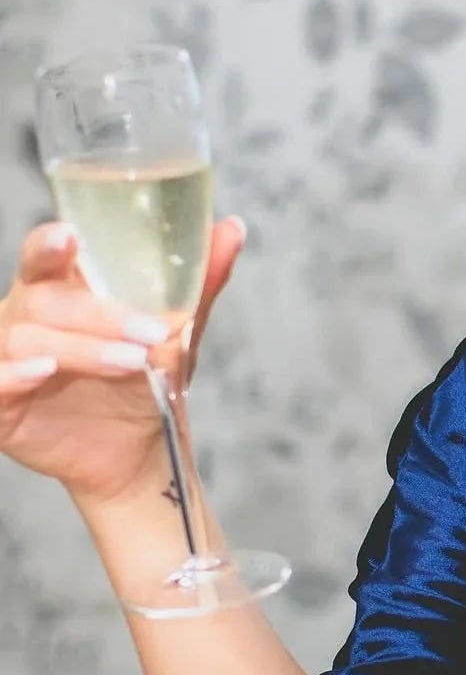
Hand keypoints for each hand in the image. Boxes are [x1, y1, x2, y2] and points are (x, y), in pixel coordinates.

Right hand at [0, 216, 245, 504]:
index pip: (44, 254)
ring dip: (82, 348)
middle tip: (152, 334)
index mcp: (62, 288)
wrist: (140, 447)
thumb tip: (233, 227)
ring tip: (132, 362)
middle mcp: (27, 316)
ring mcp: (8, 356)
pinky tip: (44, 371)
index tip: (71, 237)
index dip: (51, 244)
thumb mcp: (177, 327)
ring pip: (25, 338)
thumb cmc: (147, 377)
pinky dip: (13, 374)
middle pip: (44, 299)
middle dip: (99, 315)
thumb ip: (199, 279)